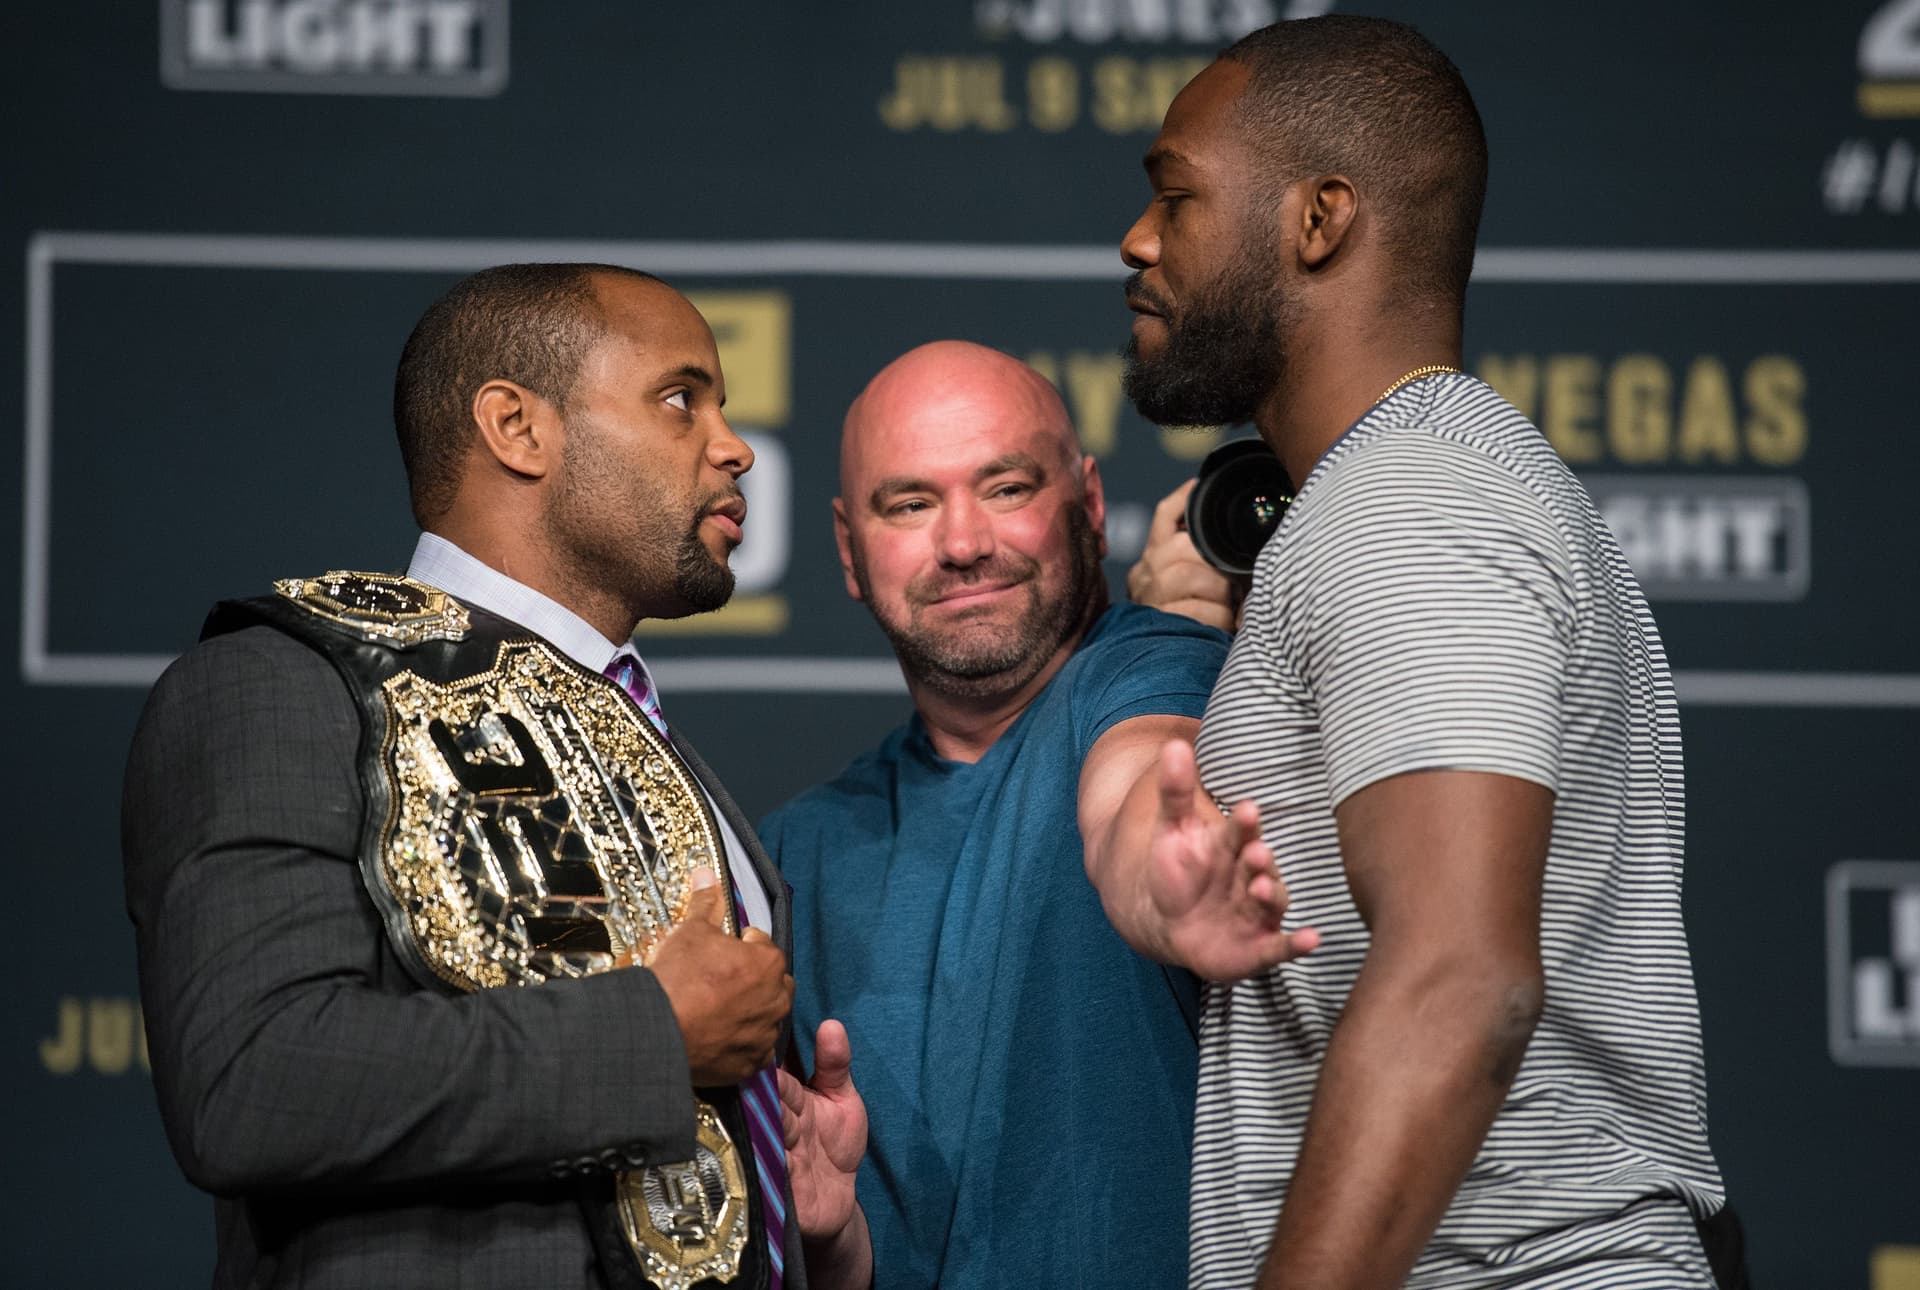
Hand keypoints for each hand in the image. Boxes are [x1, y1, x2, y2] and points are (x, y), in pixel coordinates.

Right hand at [645, 868, 793, 1085]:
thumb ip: (705, 903)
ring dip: (749, 1012)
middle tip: (719, 982)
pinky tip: (717, 1037)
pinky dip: (741, 1044)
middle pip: (771, 982)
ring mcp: (765, 1034)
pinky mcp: (751, 1064)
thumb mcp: (689, 931)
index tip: (719, 952)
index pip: (761, 944)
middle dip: (753, 979)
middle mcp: (777, 999)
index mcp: (769, 962)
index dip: (739, 945)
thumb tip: (707, 873)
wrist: (657, 1029)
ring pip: (765, 1017)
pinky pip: (754, 1050)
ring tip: (716, 1010)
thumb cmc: (677, 977)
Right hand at [777, 1019, 866, 1240]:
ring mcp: (775, 1157)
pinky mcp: (777, 1189)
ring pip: (766, 1142)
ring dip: (768, 1135)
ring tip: (770, 1127)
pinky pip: (773, 1178)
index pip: (780, 1084)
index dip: (775, 1077)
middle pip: (768, 1112)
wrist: (838, 1200)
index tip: (764, 1063)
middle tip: (763, 1094)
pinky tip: (778, 1163)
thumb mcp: (843, 1099)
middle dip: (767, 1104)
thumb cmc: (837, 1144)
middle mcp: (777, 1127)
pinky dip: (775, 1170)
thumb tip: (832, 1023)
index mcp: (791, 1101)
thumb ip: (835, 1065)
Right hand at [1126, 479, 1241, 631]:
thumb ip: (1212, 562)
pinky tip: (1224, 625)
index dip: (1184, 499)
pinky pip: (1192, 610)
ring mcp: (1147, 598)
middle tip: (1234, 583)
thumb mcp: (1204, 586)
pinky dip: (1216, 617)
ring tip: (1230, 607)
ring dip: (1218, 592)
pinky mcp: (1154, 622)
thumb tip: (1247, 540)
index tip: (1200, 486)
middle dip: (1214, 563)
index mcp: (1155, 558)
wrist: (1166, 670)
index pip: (1166, 516)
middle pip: (1179, 546)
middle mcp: (1144, 573)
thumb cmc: (1200, 622)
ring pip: (1186, 576)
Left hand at [1148, 739, 1318, 980]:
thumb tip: (1173, 744)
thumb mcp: (1172, 830)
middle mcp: (1252, 877)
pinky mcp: (1258, 947)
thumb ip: (1175, 792)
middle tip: (1255, 852)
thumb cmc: (1178, 871)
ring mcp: (1257, 912)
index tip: (1247, 810)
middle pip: (1258, 866)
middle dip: (1258, 860)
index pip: (1240, 832)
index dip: (1244, 824)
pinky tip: (1314, 940)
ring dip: (1270, 895)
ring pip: (1271, 902)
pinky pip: (1281, 946)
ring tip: (1261, 887)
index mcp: (1233, 846)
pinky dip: (1297, 945)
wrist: (1169, 922)